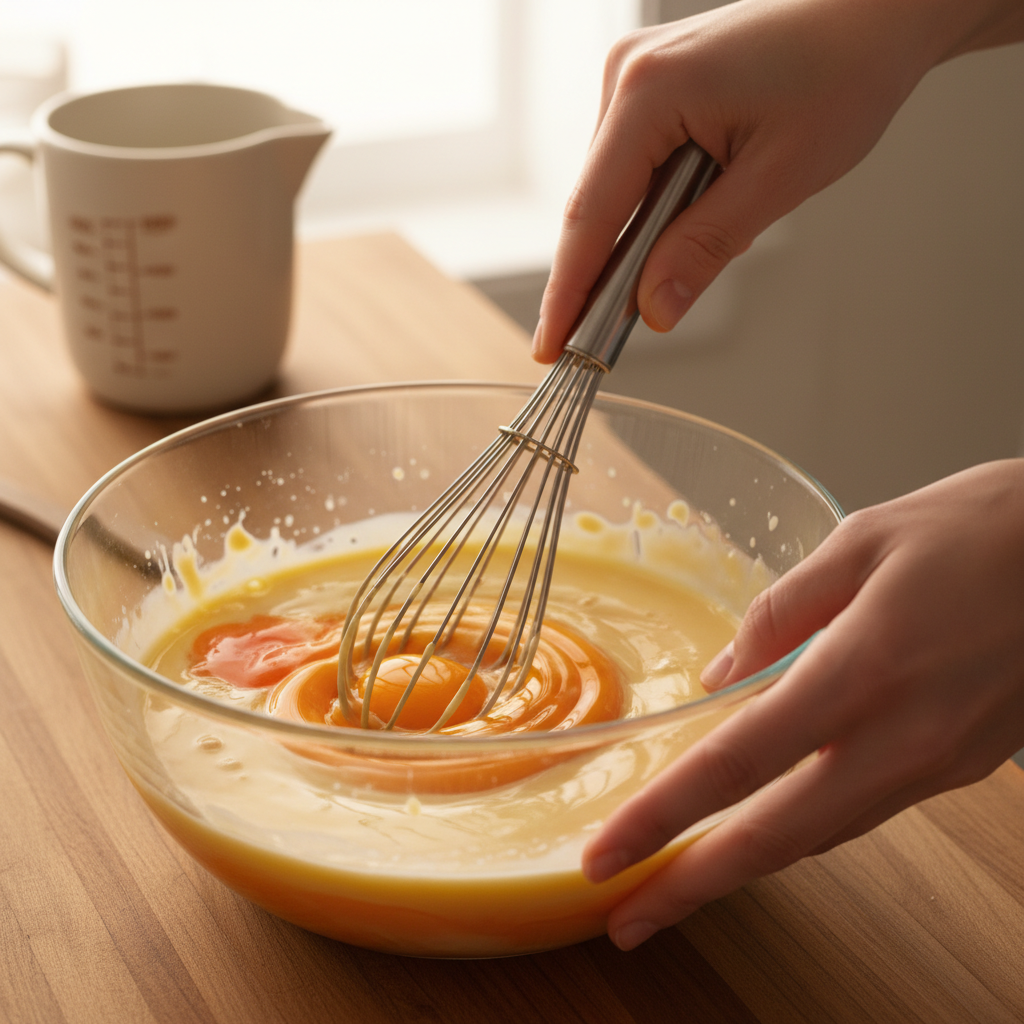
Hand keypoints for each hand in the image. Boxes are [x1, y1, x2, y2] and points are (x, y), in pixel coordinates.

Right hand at [532, 0, 1023, 361]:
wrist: (875, 9)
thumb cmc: (844, 73)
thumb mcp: (777, 178)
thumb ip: (705, 246)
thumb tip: (653, 309)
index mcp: (650, 92)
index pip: (590, 215)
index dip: (569, 290)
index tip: (550, 347)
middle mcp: (627, 76)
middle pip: (596, 204)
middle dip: (610, 269)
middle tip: (623, 327)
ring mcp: (635, 75)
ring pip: (616, 188)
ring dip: (647, 232)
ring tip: (709, 235)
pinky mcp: (652, 84)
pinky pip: (635, 164)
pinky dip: (658, 202)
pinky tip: (702, 203)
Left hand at [582, 459, 1023, 949]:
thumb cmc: (982, 529)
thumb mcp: (862, 540)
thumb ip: (780, 611)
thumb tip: (720, 675)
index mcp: (863, 668)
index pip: (739, 762)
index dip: (665, 816)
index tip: (608, 855)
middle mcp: (901, 735)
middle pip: (777, 836)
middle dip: (693, 886)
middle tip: (628, 922)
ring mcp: (936, 762)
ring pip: (822, 837)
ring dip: (745, 868)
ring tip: (681, 886)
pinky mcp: (961, 767)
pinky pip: (864, 812)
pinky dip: (803, 834)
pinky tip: (765, 831)